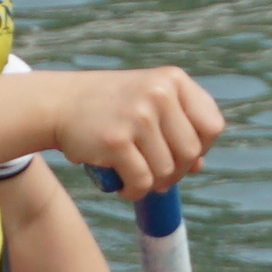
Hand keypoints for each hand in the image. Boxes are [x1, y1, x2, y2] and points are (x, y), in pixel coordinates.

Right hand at [58, 65, 224, 196]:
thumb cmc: (108, 106)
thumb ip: (176, 126)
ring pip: (167, 171)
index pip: (212, 125)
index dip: (201, 147)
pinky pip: (142, 182)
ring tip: (134, 176)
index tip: (180, 154)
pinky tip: (123, 184)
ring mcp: (138, 116)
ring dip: (152, 183)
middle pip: (191, 152)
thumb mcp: (147, 101)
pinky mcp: (117, 141)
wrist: (58, 104)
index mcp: (173, 80)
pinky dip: (134, 191)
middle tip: (156, 174)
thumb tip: (198, 165)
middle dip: (176, 172)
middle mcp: (159, 93)